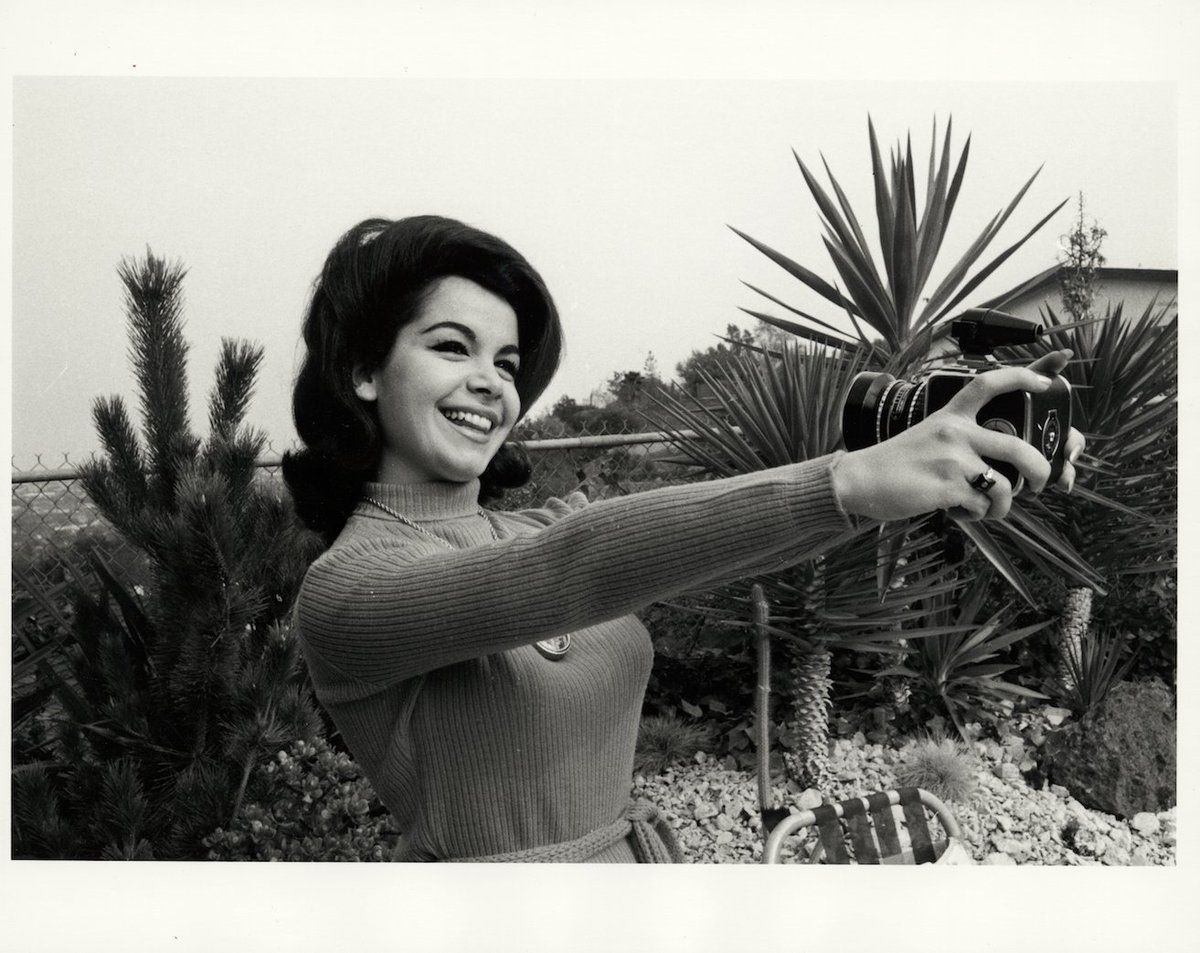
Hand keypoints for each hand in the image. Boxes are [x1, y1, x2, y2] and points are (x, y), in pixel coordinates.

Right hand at [833, 349, 1084, 521]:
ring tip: (984, 510)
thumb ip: (962, 441)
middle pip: (1019, 447)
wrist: (860, 480)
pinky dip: (975, 516)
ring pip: (1004, 487)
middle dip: (1040, 472)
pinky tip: (956, 511)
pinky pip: (982, 507)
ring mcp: (952, 459)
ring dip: (1001, 506)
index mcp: (951, 416)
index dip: (1023, 378)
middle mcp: (955, 432)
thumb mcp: (928, 437)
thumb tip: (1003, 464)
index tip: (1048, 381)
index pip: (990, 384)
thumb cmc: (895, 464)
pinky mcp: (948, 486)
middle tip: (1037, 485)